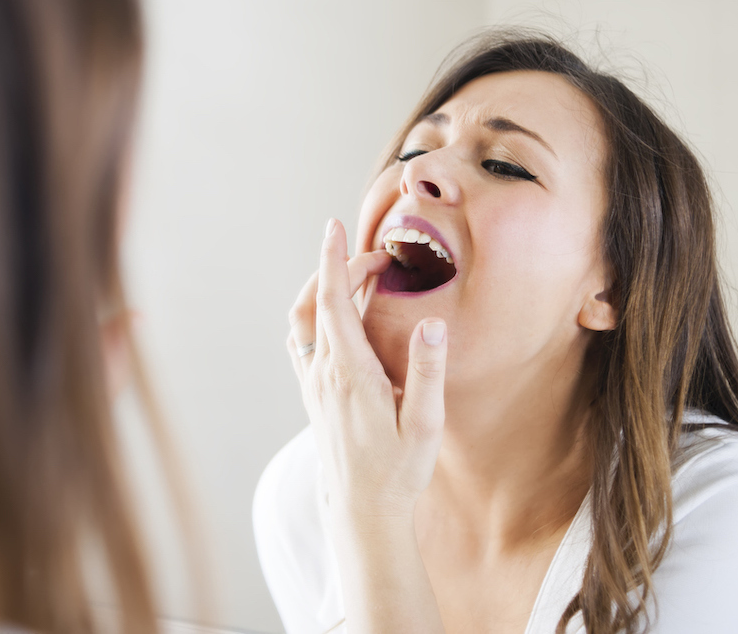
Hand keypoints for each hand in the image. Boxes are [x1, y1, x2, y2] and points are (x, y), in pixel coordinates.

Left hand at [287, 218, 448, 522]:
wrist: (362, 510)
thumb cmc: (398, 470)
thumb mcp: (425, 424)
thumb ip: (428, 371)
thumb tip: (434, 323)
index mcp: (350, 374)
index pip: (332, 302)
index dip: (333, 261)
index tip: (334, 227)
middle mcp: (322, 374)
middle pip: (318, 302)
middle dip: (340, 269)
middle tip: (380, 258)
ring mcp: (312, 384)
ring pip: (303, 320)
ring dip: (323, 289)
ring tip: (356, 277)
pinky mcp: (312, 394)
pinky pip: (303, 340)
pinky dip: (316, 314)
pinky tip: (339, 316)